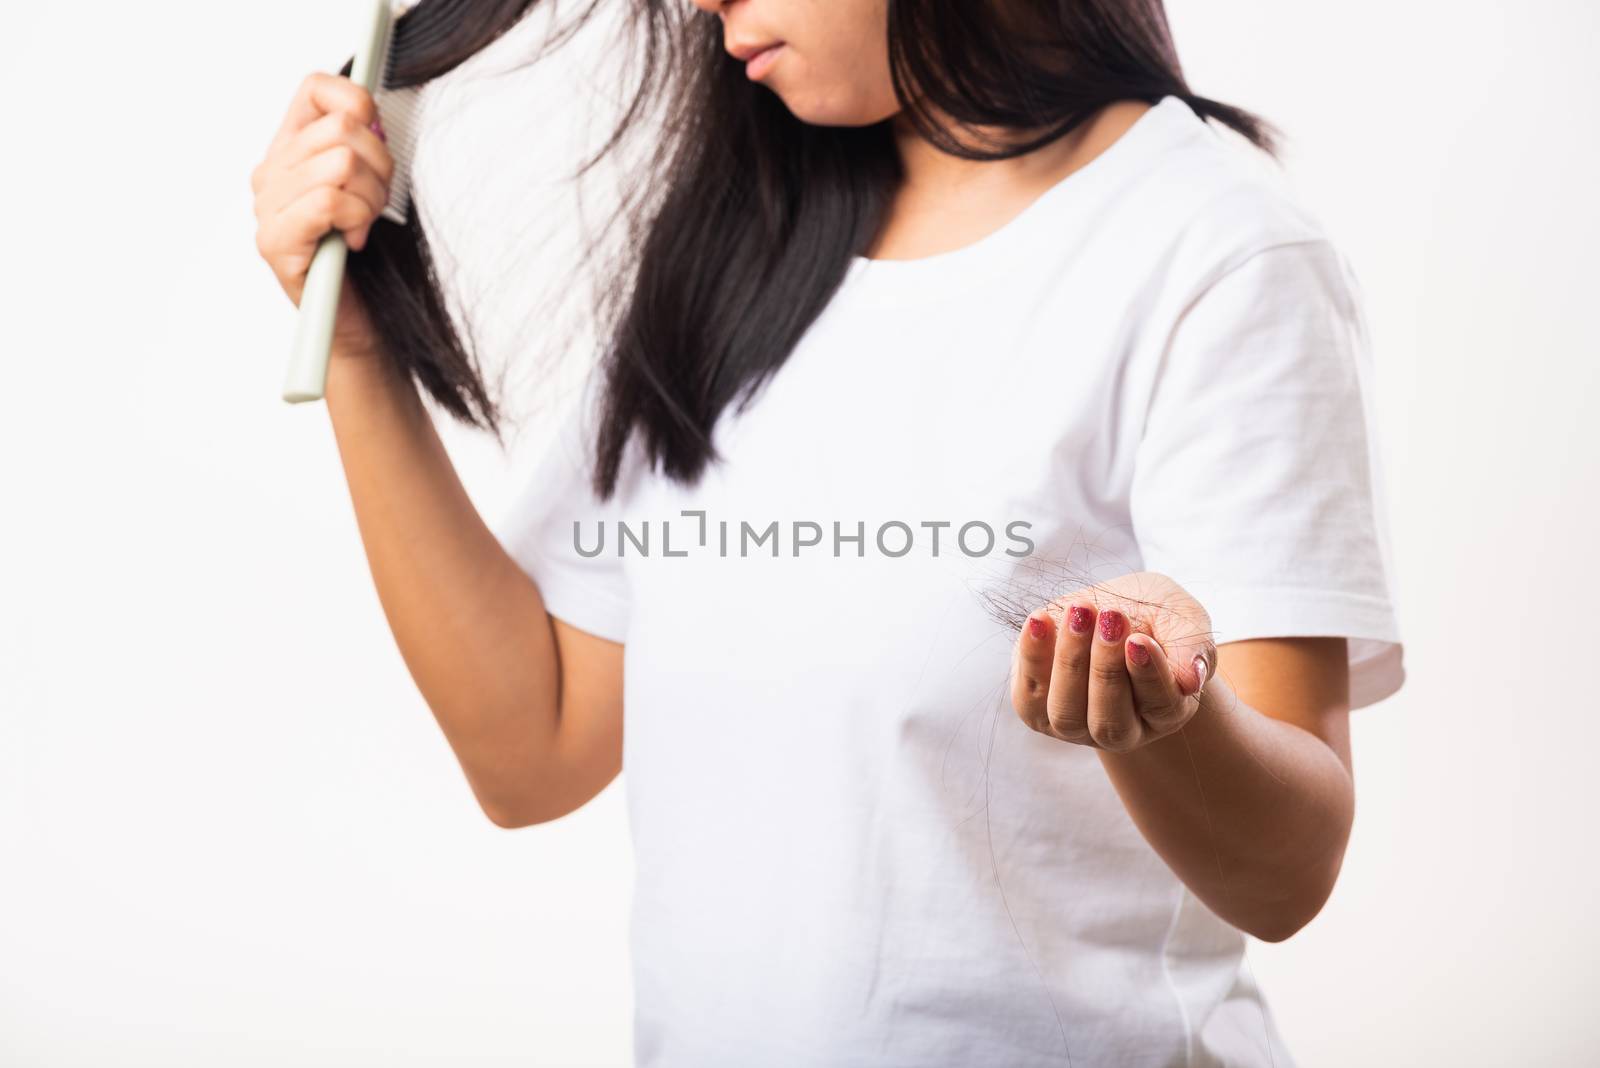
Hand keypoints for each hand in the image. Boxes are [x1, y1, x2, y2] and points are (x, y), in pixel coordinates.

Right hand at [250, 71, 394, 356]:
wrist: (361, 322)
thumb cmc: (369, 258)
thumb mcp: (373, 187)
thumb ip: (365, 143)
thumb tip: (369, 110)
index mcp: (291, 150)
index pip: (316, 88)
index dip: (357, 102)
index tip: (377, 137)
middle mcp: (271, 173)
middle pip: (341, 128)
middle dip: (380, 167)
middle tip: (378, 204)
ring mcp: (267, 208)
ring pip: (340, 163)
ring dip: (371, 199)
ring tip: (364, 225)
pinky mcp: (274, 242)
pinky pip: (327, 201)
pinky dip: (356, 220)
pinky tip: (354, 241)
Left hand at [1010, 570, 1218, 751]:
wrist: (1109, 612)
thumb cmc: (1154, 617)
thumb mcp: (1181, 617)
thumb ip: (1192, 645)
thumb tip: (1192, 680)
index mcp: (1165, 712)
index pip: (1161, 705)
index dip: (1149, 674)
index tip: (1138, 639)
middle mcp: (1121, 731)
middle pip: (1109, 720)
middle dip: (1106, 668)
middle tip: (1109, 616)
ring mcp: (1076, 727)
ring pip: (1067, 714)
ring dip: (1071, 660)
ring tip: (1079, 612)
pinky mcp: (1037, 710)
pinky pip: (1029, 697)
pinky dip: (1032, 658)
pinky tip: (1040, 619)